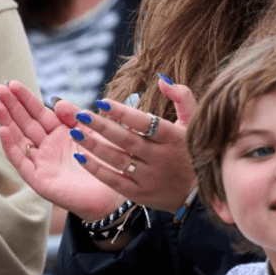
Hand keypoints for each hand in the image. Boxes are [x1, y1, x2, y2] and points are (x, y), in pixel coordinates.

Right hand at [0, 81, 124, 220]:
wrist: (114, 192)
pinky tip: (3, 130)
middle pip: (25, 123)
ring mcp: (42, 162)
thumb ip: (75, 117)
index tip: (12, 83)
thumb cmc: (106, 161)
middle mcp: (48, 147)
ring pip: (19, 139)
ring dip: (7, 122)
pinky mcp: (39, 179)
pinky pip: (21, 161)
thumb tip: (57, 101)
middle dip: (12, 106)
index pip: (38, 112)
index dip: (25, 99)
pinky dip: (11, 146)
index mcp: (60, 133)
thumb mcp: (92, 132)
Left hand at [62, 76, 197, 213]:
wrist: (200, 193)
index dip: (123, 112)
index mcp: (173, 137)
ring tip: (75, 133)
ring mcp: (150, 177)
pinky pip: (114, 181)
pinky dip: (96, 169)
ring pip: (117, 160)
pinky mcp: (141, 194)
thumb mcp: (195, 122)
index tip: (102, 102)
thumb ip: (182, 97)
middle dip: (101, 126)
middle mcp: (161, 157)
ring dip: (94, 146)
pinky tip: (81, 157)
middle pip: (126, 140)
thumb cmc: (194, 150)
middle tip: (80, 114)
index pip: (145, 122)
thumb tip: (160, 79)